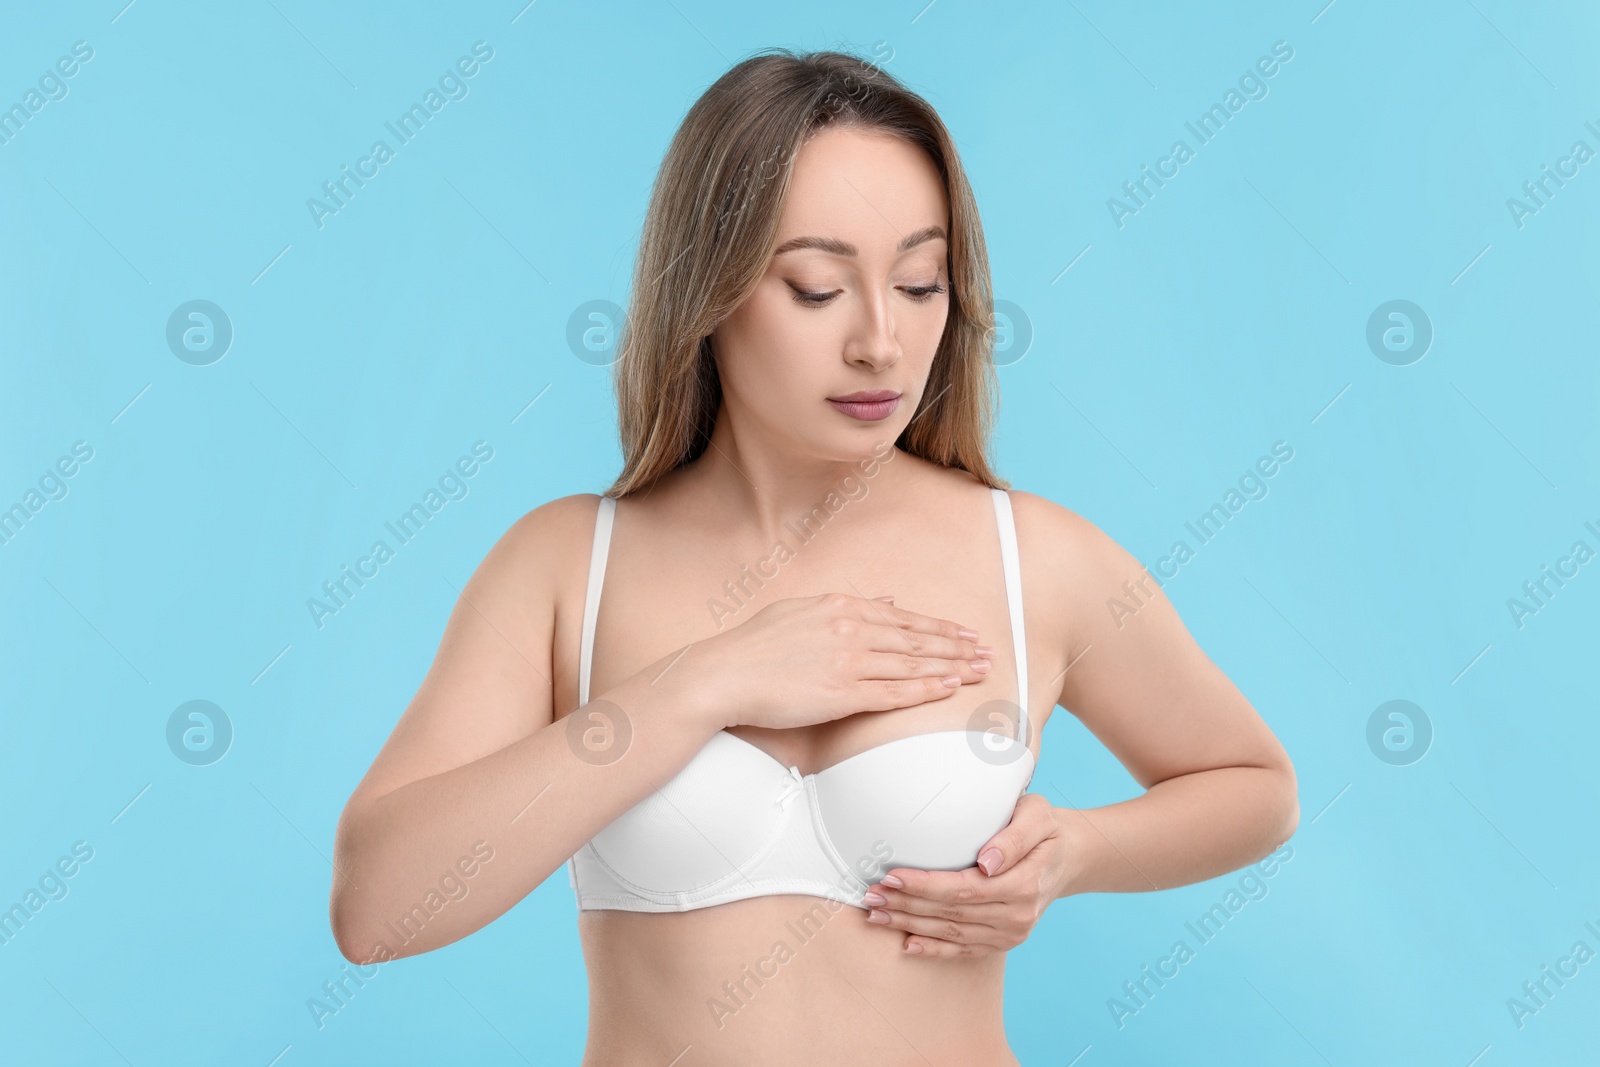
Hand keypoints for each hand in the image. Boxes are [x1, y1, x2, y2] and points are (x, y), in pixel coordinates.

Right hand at [698, 592, 992, 730]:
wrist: (723, 675)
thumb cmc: (754, 647)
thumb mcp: (799, 610)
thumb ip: (844, 606)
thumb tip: (885, 602)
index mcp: (840, 606)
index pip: (903, 618)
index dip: (938, 627)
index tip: (965, 633)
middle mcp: (850, 628)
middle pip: (916, 638)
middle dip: (957, 645)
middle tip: (988, 651)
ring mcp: (848, 660)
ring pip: (912, 663)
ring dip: (951, 666)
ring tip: (979, 670)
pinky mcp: (841, 692)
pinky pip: (894, 691)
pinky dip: (926, 688)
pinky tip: (949, 687)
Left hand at [861, 793, 1068, 957]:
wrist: (1068, 858)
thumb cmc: (1047, 830)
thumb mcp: (1038, 817)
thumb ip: (1014, 837)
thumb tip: (987, 861)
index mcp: (1024, 884)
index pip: (964, 888)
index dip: (925, 885)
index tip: (893, 876)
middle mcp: (1018, 915)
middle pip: (951, 913)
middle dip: (907, 905)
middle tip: (871, 895)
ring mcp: (1012, 933)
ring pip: (952, 932)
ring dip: (910, 924)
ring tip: (877, 914)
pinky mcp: (1004, 942)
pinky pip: (964, 950)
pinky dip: (934, 949)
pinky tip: (907, 943)